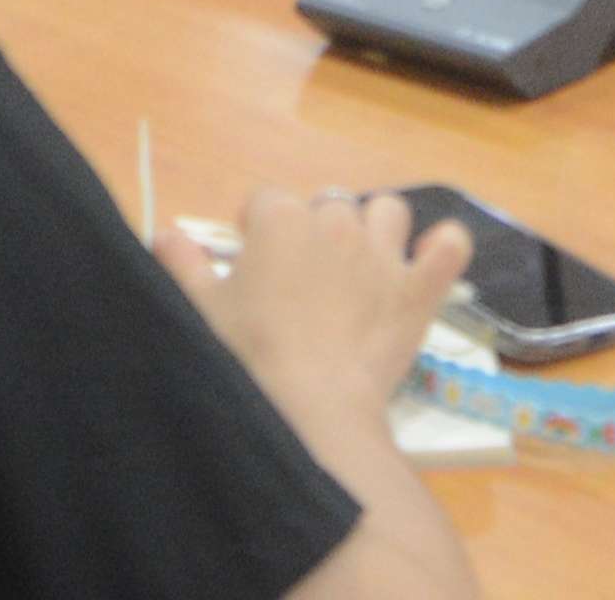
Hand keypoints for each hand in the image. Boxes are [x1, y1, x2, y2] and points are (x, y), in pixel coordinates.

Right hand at [169, 185, 466, 434]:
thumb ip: (183, 266)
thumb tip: (166, 234)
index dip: (257, 232)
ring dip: (376, 231)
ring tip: (360, 271)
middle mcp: (336, 223)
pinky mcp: (418, 290)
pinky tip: (428, 262)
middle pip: (327, 206)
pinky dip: (442, 249)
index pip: (266, 202)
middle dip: (315, 234)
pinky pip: (448, 246)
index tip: (252, 269)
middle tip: (302, 286)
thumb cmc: (246, 360)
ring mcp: (383, 254)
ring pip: (387, 212)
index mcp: (279, 220)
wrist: (310, 413)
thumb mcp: (200, 311)